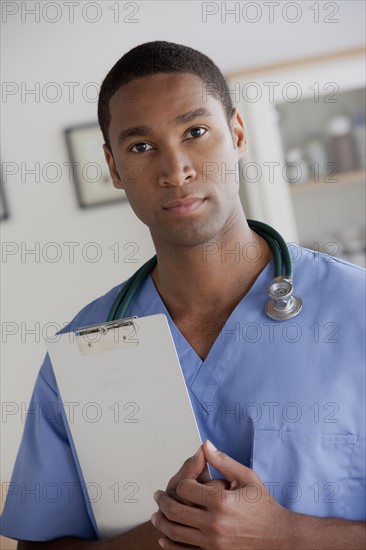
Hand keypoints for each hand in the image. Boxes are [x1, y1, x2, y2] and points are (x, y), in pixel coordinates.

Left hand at [151, 440, 295, 548]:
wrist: (279, 538)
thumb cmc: (264, 506)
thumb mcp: (247, 478)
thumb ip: (223, 461)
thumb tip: (205, 444)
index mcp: (221, 501)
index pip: (185, 488)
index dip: (179, 483)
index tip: (179, 482)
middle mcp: (214, 523)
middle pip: (174, 511)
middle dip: (162, 502)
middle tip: (157, 496)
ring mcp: (212, 543)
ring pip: (175, 533)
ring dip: (161, 522)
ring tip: (157, 515)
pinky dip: (170, 545)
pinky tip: (165, 538)